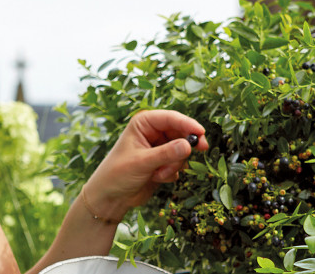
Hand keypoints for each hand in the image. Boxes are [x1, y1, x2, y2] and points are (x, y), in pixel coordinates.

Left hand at [82, 110, 207, 221]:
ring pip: (181, 150)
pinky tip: (157, 178)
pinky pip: (178, 163)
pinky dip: (171, 172)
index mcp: (143, 123)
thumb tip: (189, 145)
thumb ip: (166, 154)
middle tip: (202, 149)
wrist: (111, 197)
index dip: (187, 123)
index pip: (170, 118)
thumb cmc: (118, 174)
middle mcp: (153, 132)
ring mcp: (159, 147)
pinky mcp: (164, 162)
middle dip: (186, 145)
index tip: (201, 132)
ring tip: (159, 174)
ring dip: (174, 164)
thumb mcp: (142, 162)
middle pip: (181, 132)